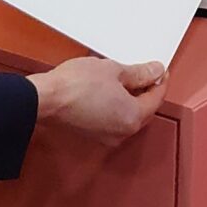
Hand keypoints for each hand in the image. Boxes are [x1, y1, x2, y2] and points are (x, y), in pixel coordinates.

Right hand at [27, 57, 166, 147]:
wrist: (46, 99)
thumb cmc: (76, 85)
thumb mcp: (114, 70)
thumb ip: (139, 73)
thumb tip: (156, 72)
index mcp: (133, 117)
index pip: (156, 99)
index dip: (160, 81)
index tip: (160, 70)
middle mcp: (123, 132)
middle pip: (145, 111)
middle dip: (147, 92)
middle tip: (146, 73)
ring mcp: (107, 137)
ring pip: (129, 117)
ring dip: (132, 100)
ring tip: (128, 79)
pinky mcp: (93, 135)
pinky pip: (114, 120)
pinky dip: (118, 107)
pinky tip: (112, 92)